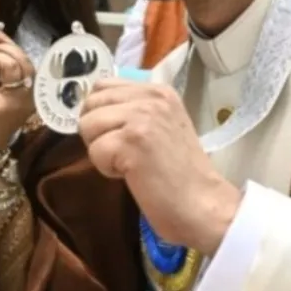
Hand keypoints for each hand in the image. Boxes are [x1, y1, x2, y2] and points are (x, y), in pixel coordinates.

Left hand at [78, 79, 241, 255]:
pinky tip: (133, 175)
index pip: (103, 85)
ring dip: (101, 150)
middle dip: (97, 132)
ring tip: (130, 164)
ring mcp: (141, 117)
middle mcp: (150, 97)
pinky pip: (94, 151)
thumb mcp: (162, 125)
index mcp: (158, 90)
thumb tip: (93, 107)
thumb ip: (134, 110)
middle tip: (124, 153)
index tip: (119, 135)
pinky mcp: (131, 141)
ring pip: (87, 125)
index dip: (100, 112)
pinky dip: (107, 169)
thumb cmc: (180, 174)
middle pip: (91, 104)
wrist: (203, 205)